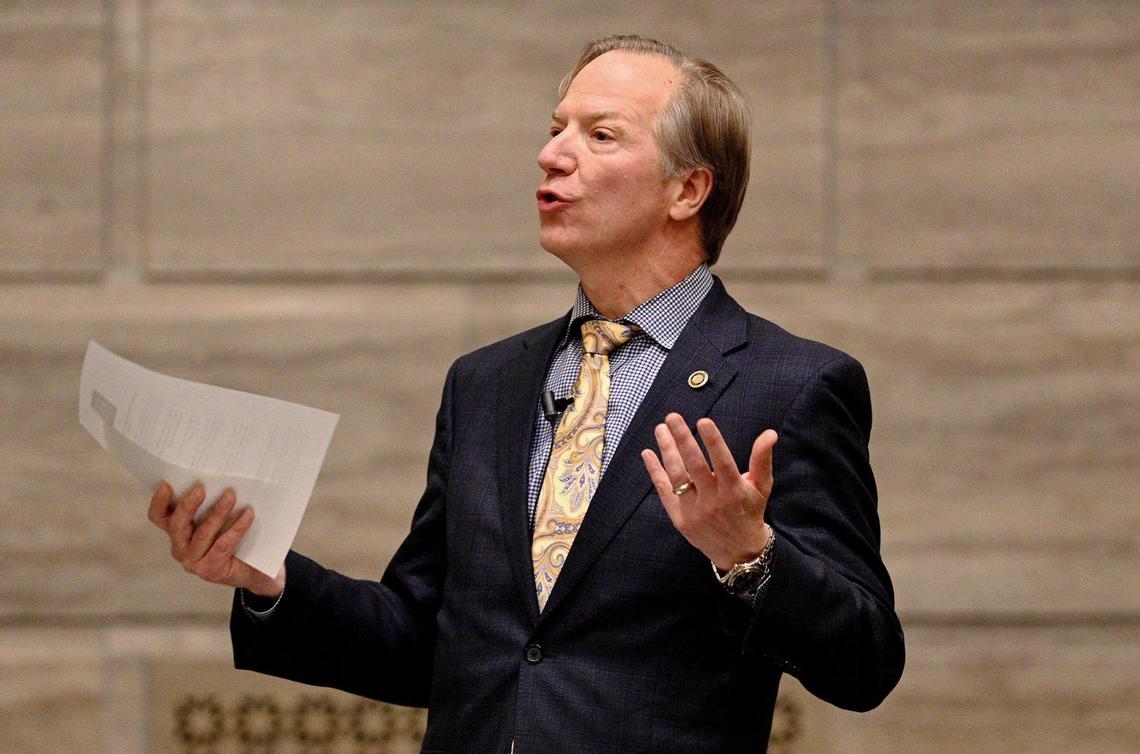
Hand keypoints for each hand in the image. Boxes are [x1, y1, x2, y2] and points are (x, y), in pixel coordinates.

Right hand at [147, 482, 284, 596]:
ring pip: (202, 533)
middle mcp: (180, 547)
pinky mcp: (210, 570)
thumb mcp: (219, 518)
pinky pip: (222, 545)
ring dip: (217, 513)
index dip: (159, 502)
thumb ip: (211, 503)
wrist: (252, 570)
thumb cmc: (234, 539)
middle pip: (176, 525)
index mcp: (178, 532)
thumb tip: (220, 476)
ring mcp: (193, 561)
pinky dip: (236, 528)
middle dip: (187, 506)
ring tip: (230, 496)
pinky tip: (247, 515)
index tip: (166, 485)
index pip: (159, 517)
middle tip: (200, 489)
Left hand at [641, 413, 776, 570]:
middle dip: (683, 440)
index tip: (703, 421)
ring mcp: (694, 511)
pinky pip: (665, 491)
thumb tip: (769, 433)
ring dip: (667, 451)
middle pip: (695, 467)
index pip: (723, 463)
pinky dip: (655, 472)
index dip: (714, 442)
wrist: (738, 552)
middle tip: (673, 417)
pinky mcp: (679, 518)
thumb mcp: (762, 487)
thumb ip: (762, 459)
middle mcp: (713, 501)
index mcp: (735, 492)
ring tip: (660, 429)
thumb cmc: (750, 511)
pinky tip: (648, 453)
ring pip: (677, 476)